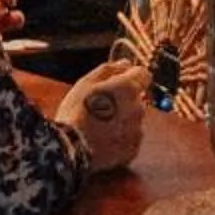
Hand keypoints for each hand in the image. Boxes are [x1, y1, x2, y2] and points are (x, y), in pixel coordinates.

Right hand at [55, 58, 146, 173]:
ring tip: (101, 123)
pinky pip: (131, 137)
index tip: (119, 80)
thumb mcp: (86, 82)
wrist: (71, 148)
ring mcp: (136, 131)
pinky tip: (104, 137)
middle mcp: (138, 109)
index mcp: (128, 88)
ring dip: (123, 118)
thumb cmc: (77, 111)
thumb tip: (125, 63)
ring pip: (134, 118)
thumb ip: (109, 70)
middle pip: (137, 98)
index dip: (132, 75)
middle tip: (102, 105)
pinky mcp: (132, 150)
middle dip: (124, 99)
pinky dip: (121, 136)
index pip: (143, 74)